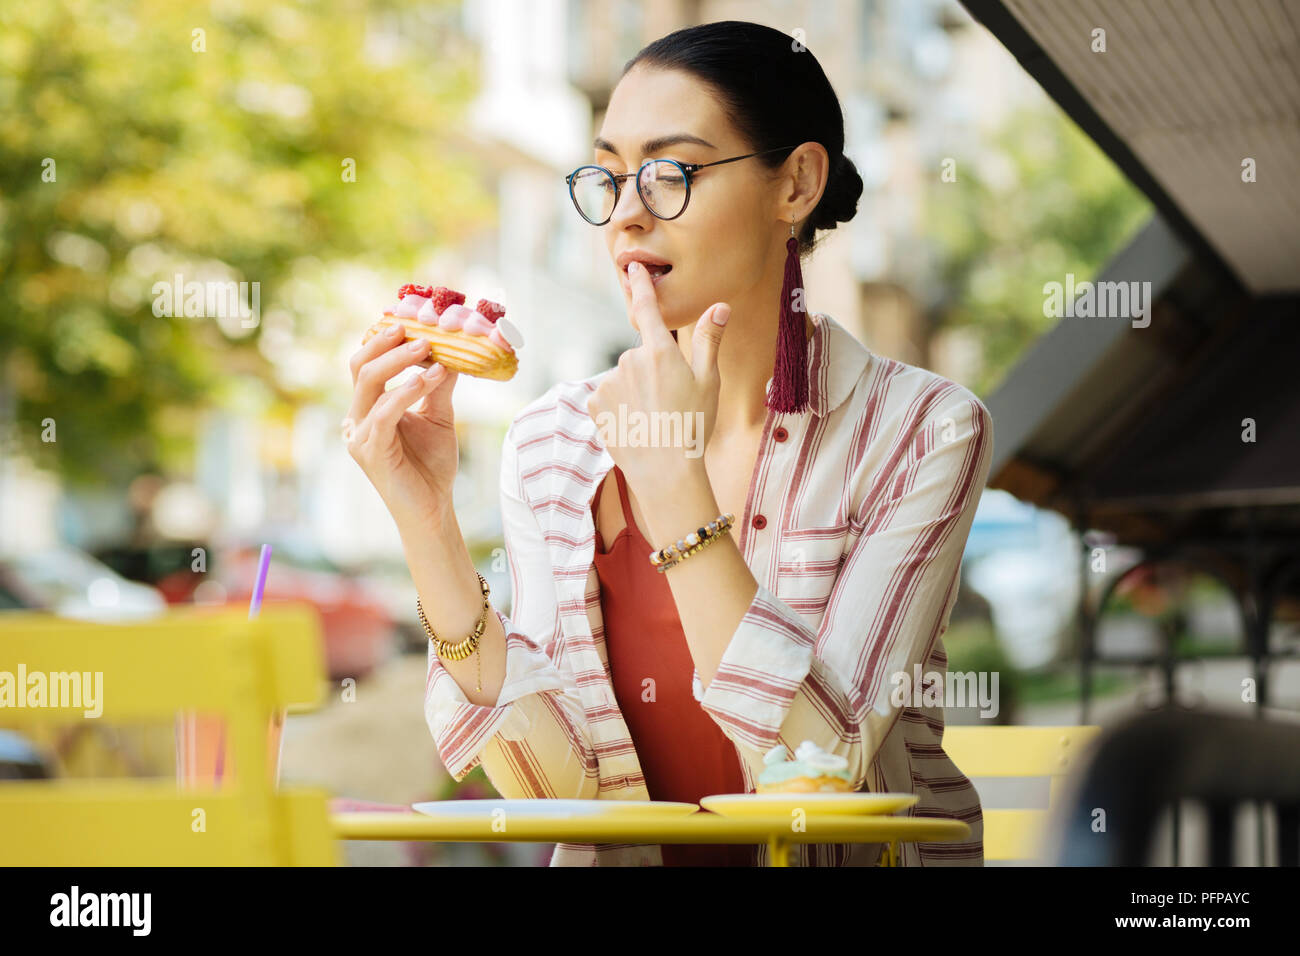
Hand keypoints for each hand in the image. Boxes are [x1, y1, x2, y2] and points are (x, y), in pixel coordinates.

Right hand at [344, 324, 460, 532]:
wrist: (433, 508)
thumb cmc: (432, 465)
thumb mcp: (439, 416)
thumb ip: (439, 385)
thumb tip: (452, 352)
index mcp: (369, 408)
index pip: (368, 363)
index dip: (385, 339)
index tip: (413, 320)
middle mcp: (357, 418)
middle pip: (361, 366)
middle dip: (387, 343)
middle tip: (416, 328)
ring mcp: (358, 434)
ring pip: (369, 382)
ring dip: (400, 361)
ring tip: (428, 349)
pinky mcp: (369, 450)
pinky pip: (384, 412)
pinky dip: (406, 391)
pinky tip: (428, 378)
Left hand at [587, 260, 730, 491]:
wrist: (666, 473)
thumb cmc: (694, 427)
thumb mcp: (709, 383)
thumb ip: (709, 341)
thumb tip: (720, 307)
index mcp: (659, 353)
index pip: (648, 309)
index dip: (641, 286)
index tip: (632, 268)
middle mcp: (629, 362)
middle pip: (640, 356)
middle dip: (651, 372)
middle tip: (670, 401)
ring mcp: (609, 383)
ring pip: (624, 378)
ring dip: (635, 391)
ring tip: (654, 418)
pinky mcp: (595, 405)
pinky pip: (608, 397)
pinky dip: (618, 407)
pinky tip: (635, 424)